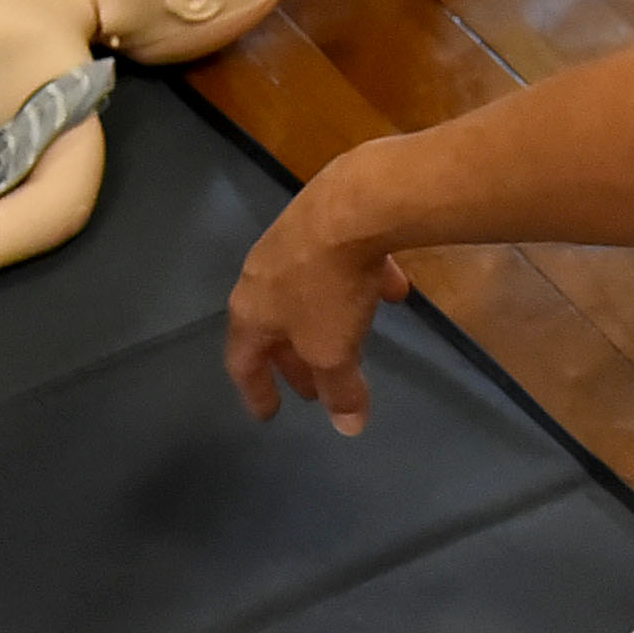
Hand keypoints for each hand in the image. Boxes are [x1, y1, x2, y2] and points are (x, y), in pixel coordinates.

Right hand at [227, 190, 415, 432]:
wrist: (354, 206)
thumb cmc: (329, 288)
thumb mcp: (334, 350)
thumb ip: (340, 389)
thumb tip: (348, 427)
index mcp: (250, 312)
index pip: (242, 362)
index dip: (256, 392)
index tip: (269, 414)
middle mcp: (261, 276)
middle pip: (272, 327)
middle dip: (294, 361)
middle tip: (313, 387)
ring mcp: (290, 243)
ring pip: (303, 293)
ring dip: (323, 322)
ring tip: (349, 343)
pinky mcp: (323, 218)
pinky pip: (338, 262)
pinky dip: (358, 283)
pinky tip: (391, 291)